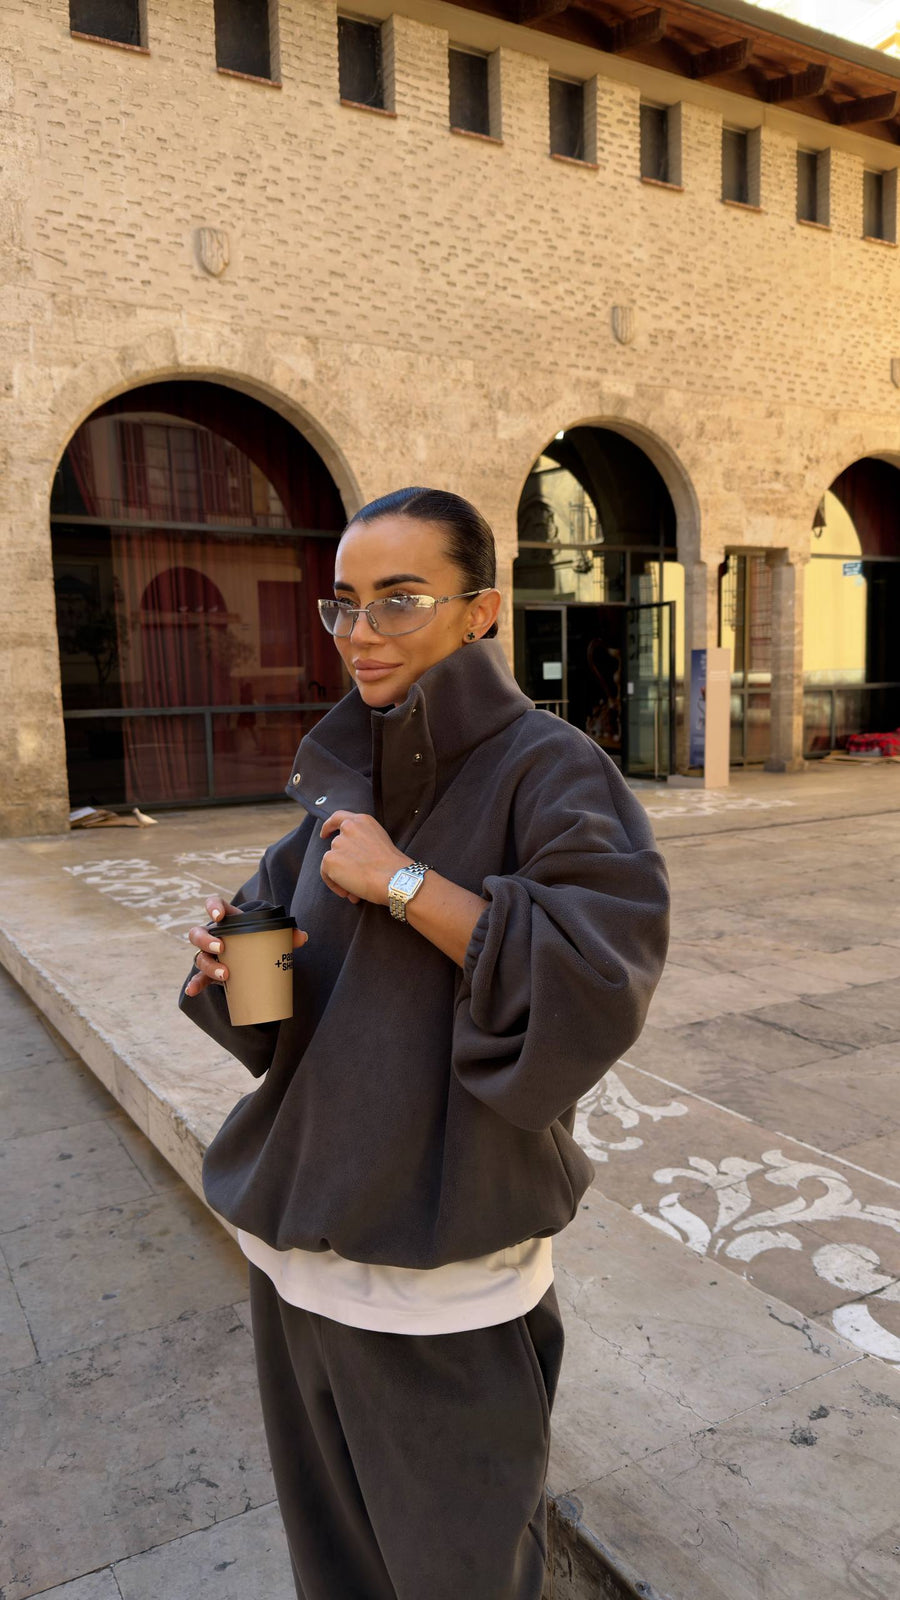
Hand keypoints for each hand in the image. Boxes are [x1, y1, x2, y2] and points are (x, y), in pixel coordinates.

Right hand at [185, 895, 307, 997]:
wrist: (257, 956)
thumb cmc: (262, 939)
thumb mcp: (273, 933)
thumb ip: (288, 933)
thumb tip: (302, 937)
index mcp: (228, 919)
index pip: (214, 905)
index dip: (212, 907)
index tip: (218, 916)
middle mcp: (213, 935)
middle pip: (198, 933)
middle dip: (206, 939)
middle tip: (221, 947)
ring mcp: (210, 954)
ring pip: (199, 956)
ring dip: (209, 965)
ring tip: (225, 974)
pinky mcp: (210, 972)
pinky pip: (199, 978)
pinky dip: (195, 984)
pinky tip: (193, 991)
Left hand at [320, 812, 408, 905]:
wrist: (394, 878)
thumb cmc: (393, 866)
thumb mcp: (380, 842)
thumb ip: (363, 842)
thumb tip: (350, 862)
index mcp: (362, 821)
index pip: (339, 817)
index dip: (329, 826)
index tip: (325, 835)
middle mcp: (348, 827)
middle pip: (336, 846)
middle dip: (345, 864)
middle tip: (356, 878)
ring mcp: (338, 843)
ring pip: (332, 862)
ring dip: (342, 876)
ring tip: (356, 890)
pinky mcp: (330, 859)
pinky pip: (326, 874)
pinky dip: (335, 884)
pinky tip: (348, 893)